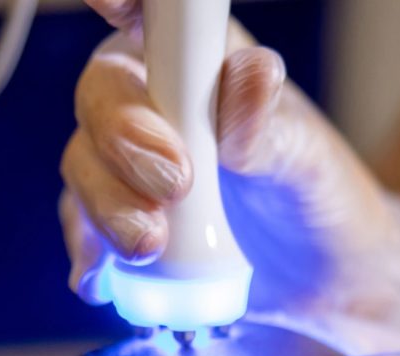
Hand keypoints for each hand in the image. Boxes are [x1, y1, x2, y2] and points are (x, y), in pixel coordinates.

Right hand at [61, 4, 399, 322]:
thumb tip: (243, 84)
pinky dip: (88, 257)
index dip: (121, 0)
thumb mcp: (308, 162)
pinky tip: (104, 280)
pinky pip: (81, 233)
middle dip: (123, 140)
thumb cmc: (316, 202)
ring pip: (83, 168)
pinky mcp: (117, 229)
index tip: (114, 4)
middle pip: (100, 97)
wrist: (318, 284)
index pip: (151, 14)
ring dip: (107, 208)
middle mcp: (154, 107)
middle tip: (175, 183)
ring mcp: (128, 171)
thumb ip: (270, 127)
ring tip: (151, 246)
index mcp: (200, 63)